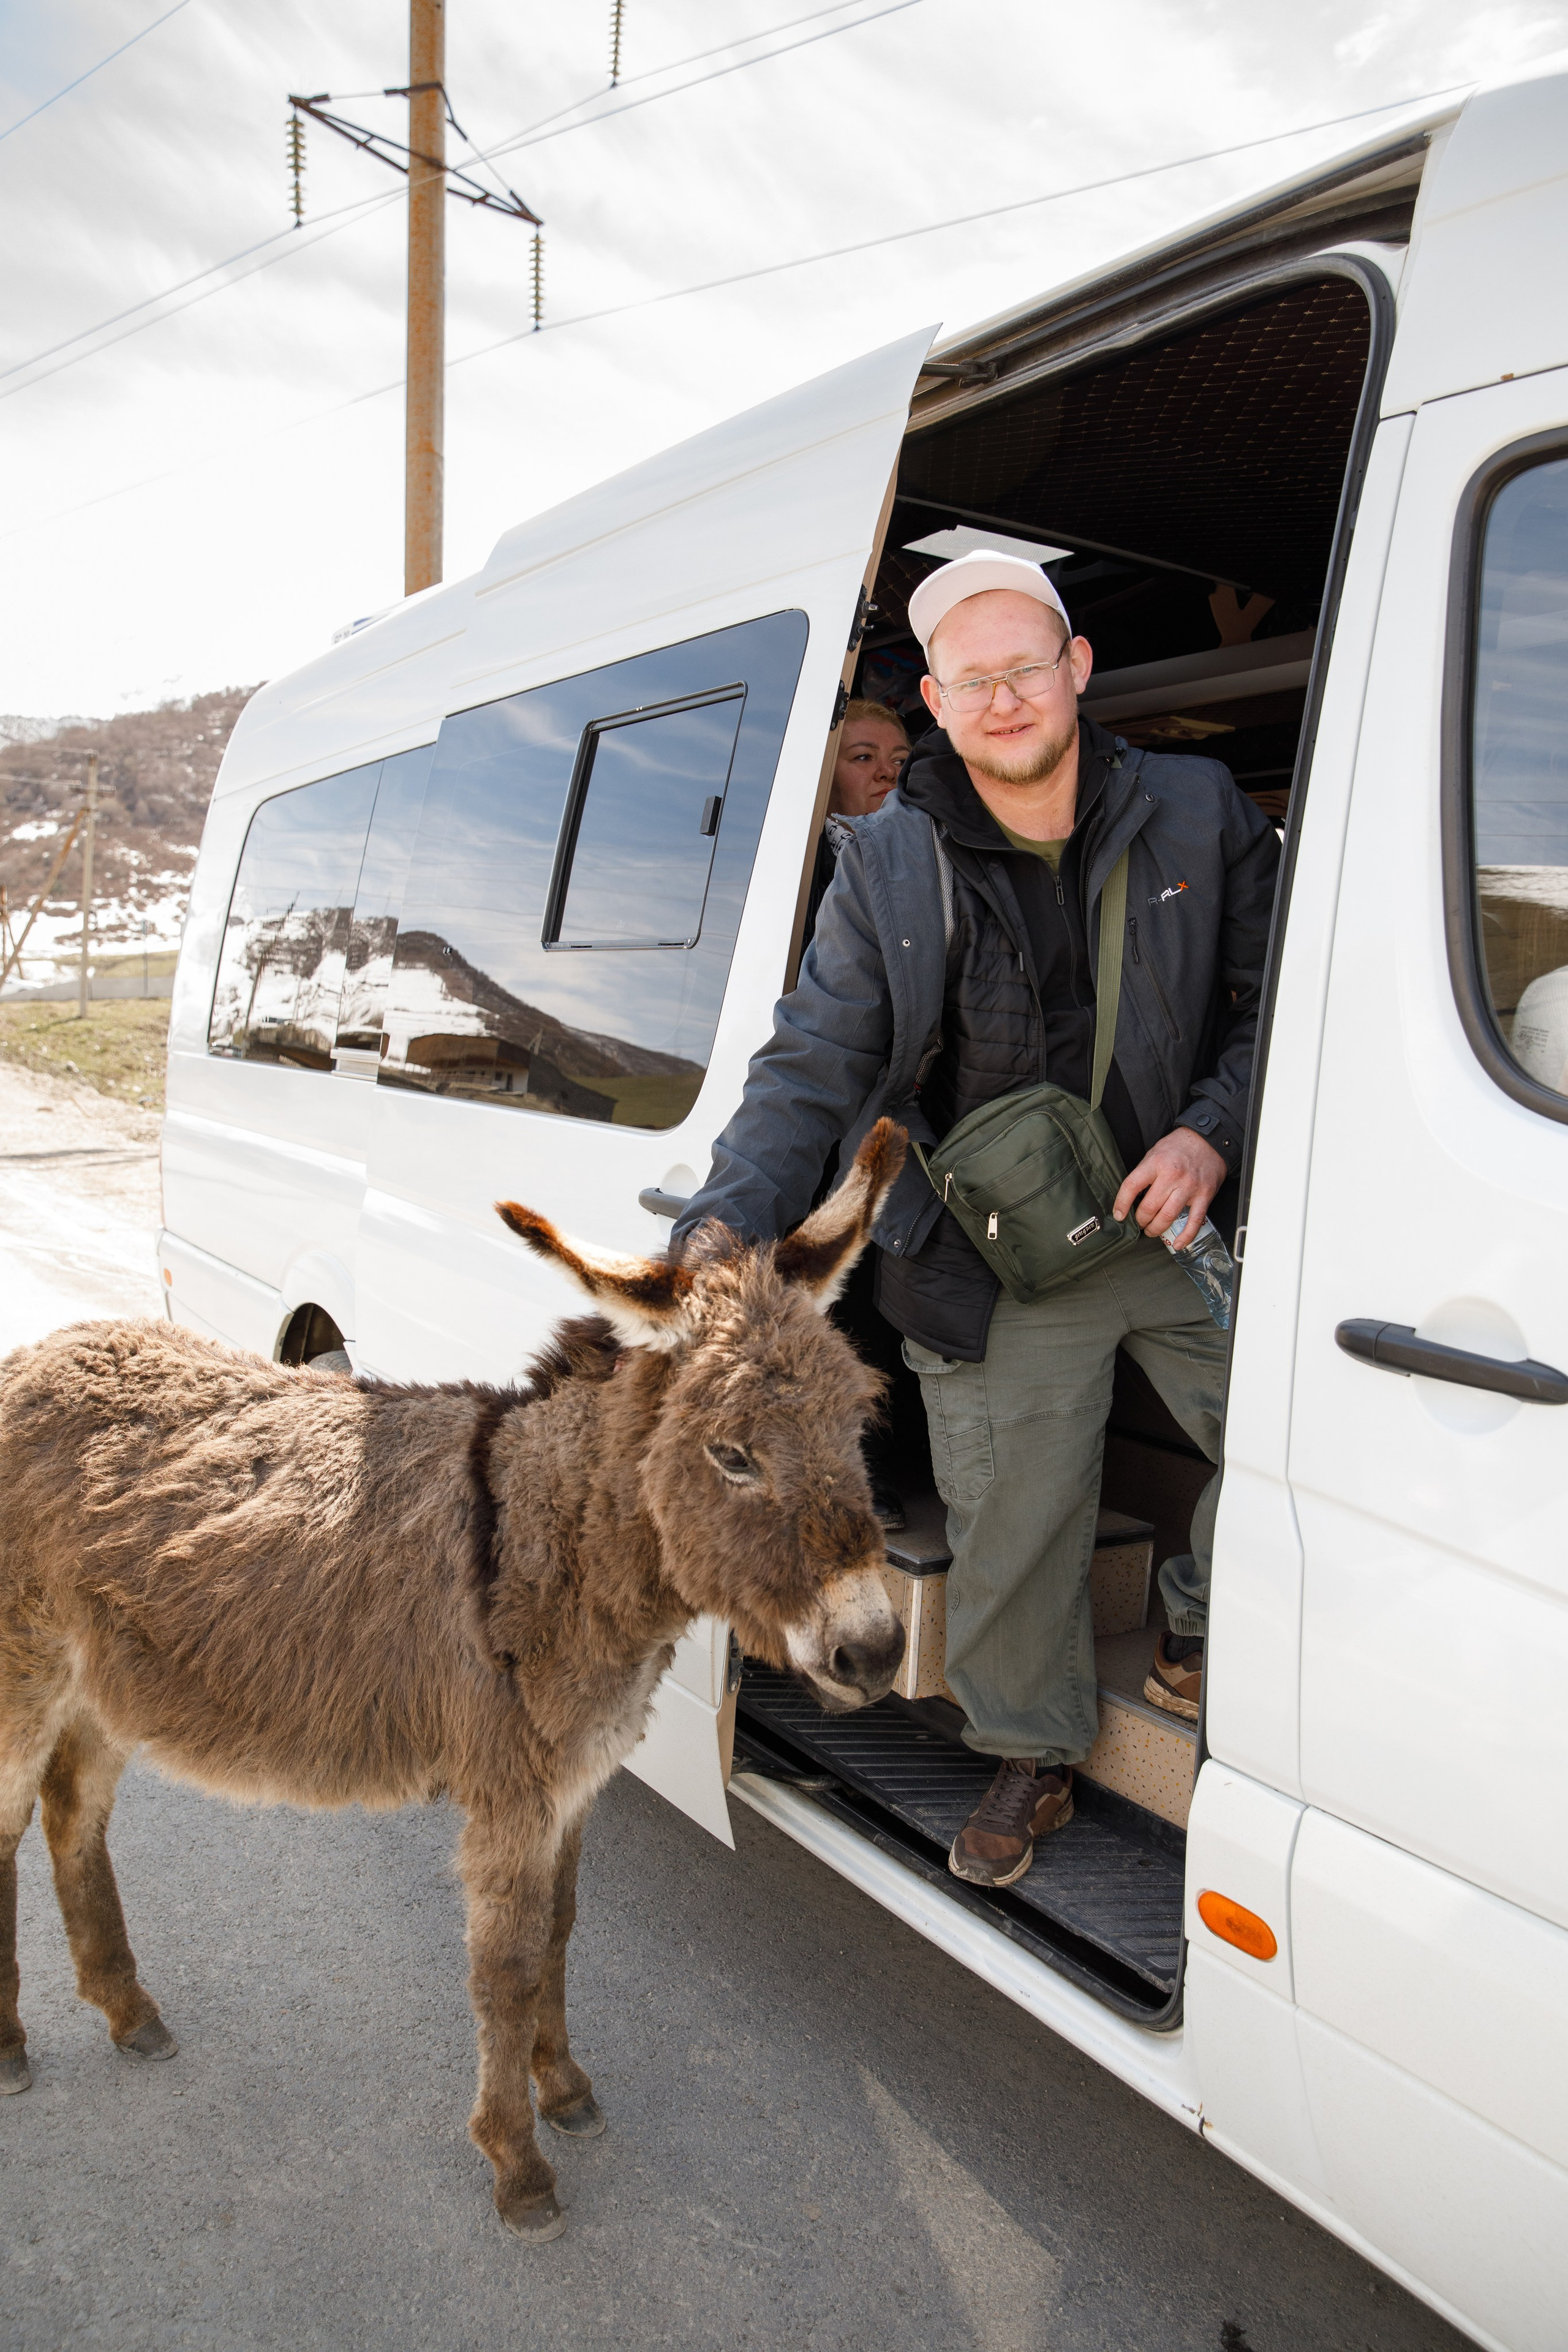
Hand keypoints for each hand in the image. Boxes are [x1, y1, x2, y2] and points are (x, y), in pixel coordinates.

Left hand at [1112, 1127, 1227, 1245]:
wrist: (1208, 1140)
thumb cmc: (1178, 1147)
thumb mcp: (1155, 1153)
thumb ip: (1144, 1173)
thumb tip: (1130, 1197)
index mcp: (1156, 1163)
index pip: (1132, 1186)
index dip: (1121, 1204)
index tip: (1118, 1215)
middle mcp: (1172, 1176)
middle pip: (1149, 1207)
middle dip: (1141, 1220)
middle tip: (1139, 1223)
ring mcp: (1189, 1187)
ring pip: (1168, 1216)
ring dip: (1156, 1229)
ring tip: (1151, 1230)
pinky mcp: (1204, 1195)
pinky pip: (1194, 1221)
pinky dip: (1185, 1236)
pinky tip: (1177, 1244)